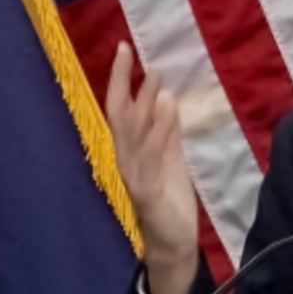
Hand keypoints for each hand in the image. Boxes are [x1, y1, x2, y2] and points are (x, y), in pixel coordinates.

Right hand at [106, 42, 197, 293]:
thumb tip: (164, 95)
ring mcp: (134, 174)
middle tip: (128, 50)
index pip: (122, 108)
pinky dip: (158, 132)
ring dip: (143, 101)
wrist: (173, 244)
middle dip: (121, 82)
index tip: (126, 49)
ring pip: (133, 132)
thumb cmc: (169, 200)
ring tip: (155, 74)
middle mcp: (127, 158)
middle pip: (119, 114)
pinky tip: (165, 110)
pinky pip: (151, 157)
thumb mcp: (171, 158)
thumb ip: (166, 130)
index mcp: (132, 150)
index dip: (122, 79)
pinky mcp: (147, 191)